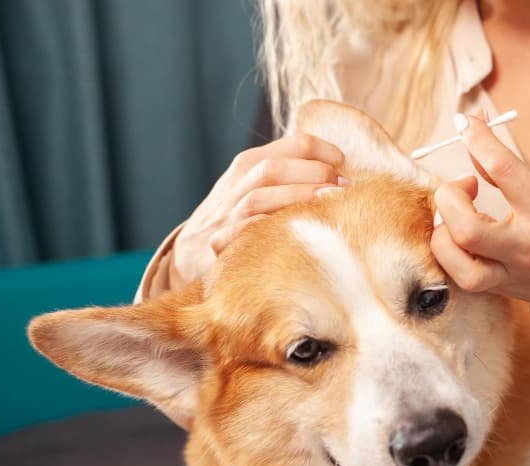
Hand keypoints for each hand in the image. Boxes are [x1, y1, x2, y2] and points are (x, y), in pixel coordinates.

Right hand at [169, 134, 345, 288]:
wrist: (186, 255)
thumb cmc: (235, 220)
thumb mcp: (254, 187)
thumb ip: (288, 177)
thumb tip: (341, 175)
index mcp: (249, 165)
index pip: (291, 146)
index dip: (322, 150)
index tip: (343, 161)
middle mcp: (237, 186)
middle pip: (275, 169)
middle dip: (313, 174)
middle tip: (343, 187)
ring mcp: (225, 215)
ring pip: (259, 198)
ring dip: (295, 197)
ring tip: (327, 202)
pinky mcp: (216, 244)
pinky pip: (237, 233)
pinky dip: (259, 228)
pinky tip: (284, 229)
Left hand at [431, 114, 529, 324]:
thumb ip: (507, 168)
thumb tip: (472, 134)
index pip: (504, 171)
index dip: (479, 140)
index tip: (464, 123)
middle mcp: (526, 246)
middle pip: (467, 228)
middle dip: (450, 198)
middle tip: (463, 186)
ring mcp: (510, 273)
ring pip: (456, 261)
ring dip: (443, 231)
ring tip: (456, 215)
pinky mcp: (496, 289)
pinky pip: (456, 275)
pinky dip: (446, 251)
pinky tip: (454, 236)